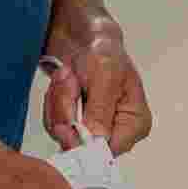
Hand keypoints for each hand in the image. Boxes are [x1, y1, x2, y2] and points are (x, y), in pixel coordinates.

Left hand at [41, 37, 152, 155]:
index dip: (84, 141)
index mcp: (135, 122)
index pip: (109, 150)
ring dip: (59, 101)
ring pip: (62, 133)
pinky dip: (52, 101)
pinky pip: (53, 123)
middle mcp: (115, 131)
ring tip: (69, 76)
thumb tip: (98, 140)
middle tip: (70, 81)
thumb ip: (101, 110)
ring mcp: (92, 129)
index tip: (68, 124)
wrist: (84, 38)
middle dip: (67, 110)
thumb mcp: (105, 76)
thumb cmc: (104, 51)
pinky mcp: (74, 125)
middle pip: (81, 143)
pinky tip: (64, 83)